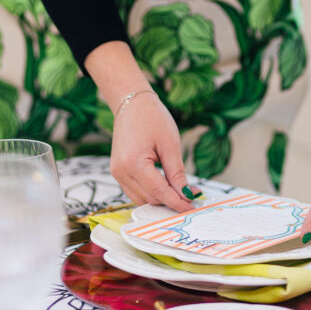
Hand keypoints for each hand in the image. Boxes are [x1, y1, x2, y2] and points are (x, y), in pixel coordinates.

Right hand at [109, 91, 192, 211]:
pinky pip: (135, 191)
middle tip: (192, 195)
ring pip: (142, 198)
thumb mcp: (170, 144)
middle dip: (171, 200)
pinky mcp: (118, 172)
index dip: (177, 202)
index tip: (192, 206)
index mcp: (133, 163)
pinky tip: (166, 186)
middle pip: (150, 198)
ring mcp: (117, 173)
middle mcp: (121, 171)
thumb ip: (177, 173)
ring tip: (181, 191)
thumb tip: (187, 194)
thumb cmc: (152, 117)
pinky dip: (151, 192)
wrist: (132, 103)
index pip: (159, 192)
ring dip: (161, 198)